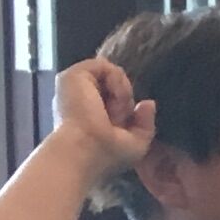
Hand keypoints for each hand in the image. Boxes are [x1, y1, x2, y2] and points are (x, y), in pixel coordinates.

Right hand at [51, 58, 154, 176]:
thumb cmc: (106, 154)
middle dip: (125, 99)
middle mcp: (80, 97)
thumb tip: (148, 102)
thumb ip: (144, 122)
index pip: (114, 95)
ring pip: (111, 74)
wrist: (85, 151)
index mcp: (89, 111)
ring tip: (114, 111)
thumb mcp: (135, 142)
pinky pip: (103, 65)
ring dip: (122, 92)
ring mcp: (75, 86)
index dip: (126, 106)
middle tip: (116, 119)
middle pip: (114, 83)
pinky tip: (112, 98)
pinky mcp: (71, 75)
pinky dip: (116, 81)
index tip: (122, 125)